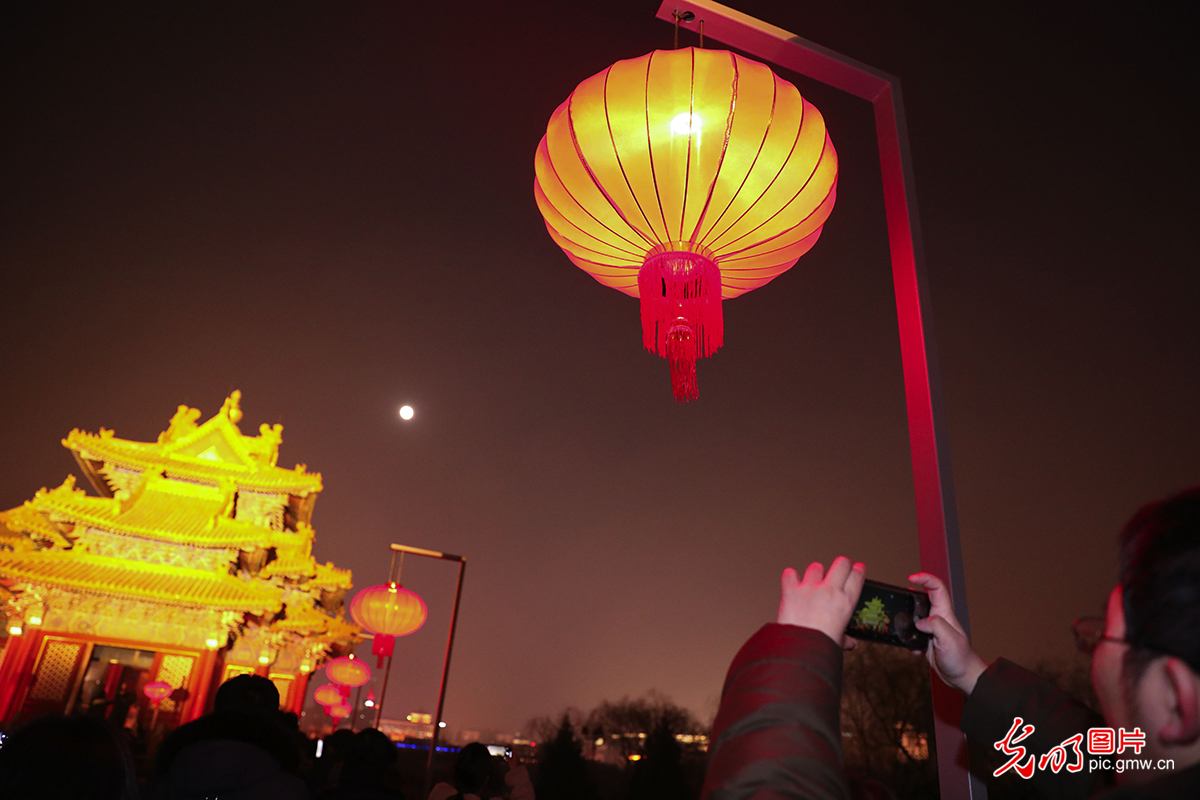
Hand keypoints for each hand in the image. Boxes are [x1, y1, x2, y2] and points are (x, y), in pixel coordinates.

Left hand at [777, 557, 864, 648]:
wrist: (800, 649)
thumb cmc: (821, 646)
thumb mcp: (839, 642)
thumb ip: (845, 639)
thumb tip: (851, 643)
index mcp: (845, 602)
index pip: (857, 576)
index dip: (858, 570)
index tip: (858, 569)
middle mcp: (829, 590)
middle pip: (841, 563)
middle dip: (842, 564)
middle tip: (839, 569)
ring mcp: (810, 588)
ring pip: (816, 566)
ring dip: (815, 572)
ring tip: (813, 580)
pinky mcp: (791, 590)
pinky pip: (790, 574)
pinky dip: (790, 577)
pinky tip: (792, 581)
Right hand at [908, 572, 986, 694]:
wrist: (962, 677)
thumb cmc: (961, 659)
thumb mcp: (949, 639)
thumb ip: (935, 625)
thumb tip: (920, 622)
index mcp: (945, 614)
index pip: (937, 588)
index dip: (925, 579)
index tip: (911, 579)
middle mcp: (938, 619)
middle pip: (924, 598)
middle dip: (911, 597)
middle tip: (900, 599)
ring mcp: (932, 629)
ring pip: (916, 616)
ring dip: (907, 620)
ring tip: (902, 627)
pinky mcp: (927, 640)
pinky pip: (914, 633)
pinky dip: (909, 639)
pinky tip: (913, 647)